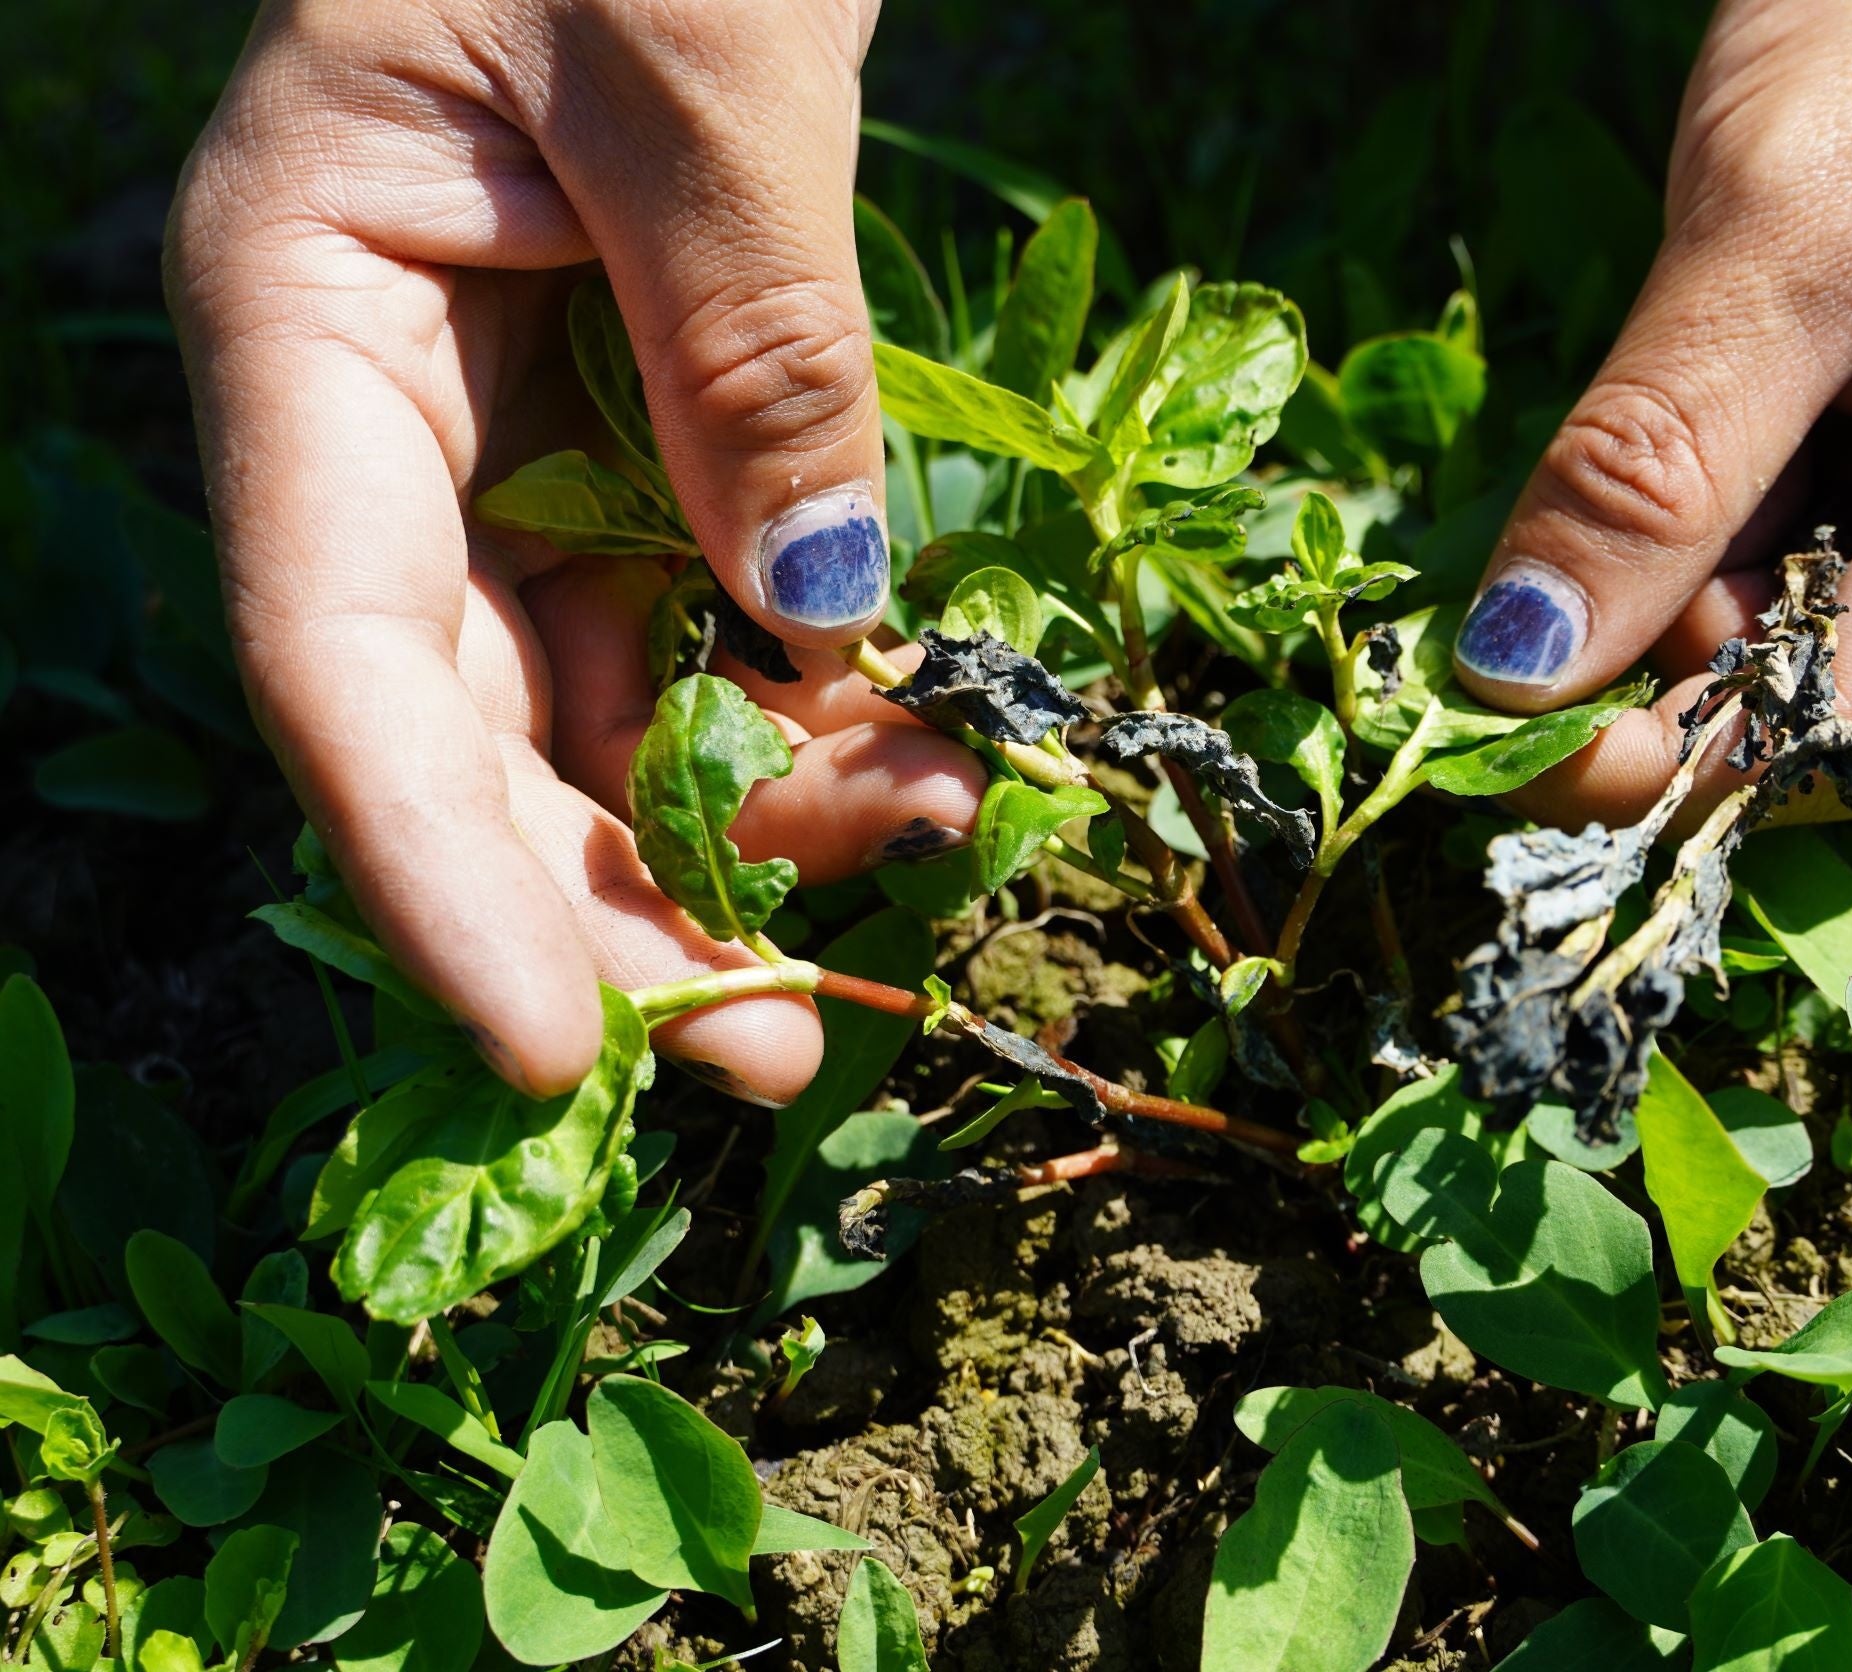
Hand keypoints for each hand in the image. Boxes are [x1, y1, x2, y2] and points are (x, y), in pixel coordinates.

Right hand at [168, 0, 979, 1103]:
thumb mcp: (702, 68)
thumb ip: (754, 340)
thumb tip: (817, 611)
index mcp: (304, 306)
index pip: (331, 649)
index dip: (432, 876)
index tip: (558, 1055)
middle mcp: (382, 406)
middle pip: (459, 725)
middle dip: (612, 904)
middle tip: (779, 1054)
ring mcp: (508, 434)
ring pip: (588, 701)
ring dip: (737, 820)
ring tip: (920, 856)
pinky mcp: (634, 437)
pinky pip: (696, 622)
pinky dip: (797, 708)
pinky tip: (912, 757)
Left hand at [1452, 0, 1851, 827]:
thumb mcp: (1779, 229)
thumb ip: (1654, 465)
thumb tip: (1514, 677)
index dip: (1669, 762)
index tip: (1484, 736)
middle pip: (1824, 697)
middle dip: (1657, 652)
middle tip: (1527, 562)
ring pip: (1791, 629)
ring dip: (1670, 573)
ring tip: (1659, 403)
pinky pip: (1797, 545)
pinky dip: (1700, 515)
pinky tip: (1689, 408)